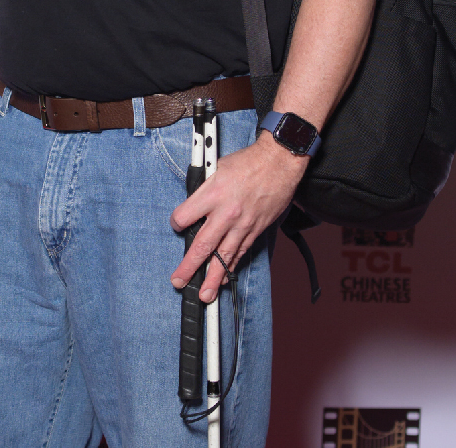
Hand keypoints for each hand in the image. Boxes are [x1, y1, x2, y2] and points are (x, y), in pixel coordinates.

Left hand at [170, 131, 306, 300]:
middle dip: (189, 267)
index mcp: (212, 194)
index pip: (184, 217)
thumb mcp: (218, 167)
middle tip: (178, 281)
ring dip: (213, 278)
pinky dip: (232, 266)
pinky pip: (241, 252)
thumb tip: (196, 202)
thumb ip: (205, 188)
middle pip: (202, 246)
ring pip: (224, 257)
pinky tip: (226, 278)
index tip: (176, 225)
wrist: (278, 162)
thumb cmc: (249, 161)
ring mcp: (242, 224)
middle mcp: (226, 213)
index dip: (176, 222)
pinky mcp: (255, 229)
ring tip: (205, 294)